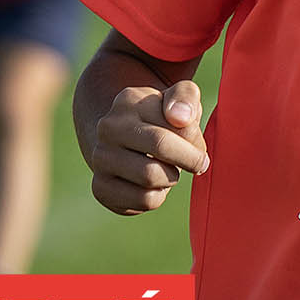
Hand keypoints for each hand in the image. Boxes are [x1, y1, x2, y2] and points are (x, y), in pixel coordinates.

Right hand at [86, 80, 208, 215]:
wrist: (130, 139)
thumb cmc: (166, 116)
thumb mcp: (181, 98)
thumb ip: (186, 98)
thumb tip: (179, 117)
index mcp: (127, 101)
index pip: (172, 128)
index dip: (194, 145)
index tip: (199, 150)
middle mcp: (108, 129)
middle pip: (158, 151)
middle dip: (187, 163)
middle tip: (197, 164)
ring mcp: (100, 158)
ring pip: (150, 180)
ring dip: (171, 179)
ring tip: (169, 168)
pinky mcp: (100, 187)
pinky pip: (141, 201)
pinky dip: (158, 196)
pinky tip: (154, 183)